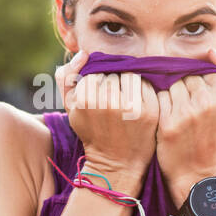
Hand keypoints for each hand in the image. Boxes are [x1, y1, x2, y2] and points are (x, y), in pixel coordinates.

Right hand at [55, 51, 158, 194]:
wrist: (115, 162)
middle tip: (113, 101)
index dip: (97, 82)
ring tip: (125, 100)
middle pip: (112, 73)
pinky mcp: (148, 110)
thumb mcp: (70, 107)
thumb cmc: (92, 131)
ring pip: (129, 75)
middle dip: (112, 83)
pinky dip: (141, 89)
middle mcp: (107, 102)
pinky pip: (145, 83)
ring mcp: (129, 106)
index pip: (94, 72)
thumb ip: (66, 77)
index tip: (99, 98)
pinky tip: (137, 103)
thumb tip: (83, 53)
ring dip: (127, 84)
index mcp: (85, 100)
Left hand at [156, 47, 215, 203]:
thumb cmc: (214, 134)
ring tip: (176, 111)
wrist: (198, 171)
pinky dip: (160, 104)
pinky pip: (159, 98)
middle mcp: (207, 102)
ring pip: (170, 84)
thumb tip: (212, 49)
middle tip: (185, 106)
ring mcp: (187, 113)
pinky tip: (166, 116)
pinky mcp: (168, 123)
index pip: (203, 70)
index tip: (197, 97)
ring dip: (170, 94)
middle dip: (183, 87)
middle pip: (185, 75)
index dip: (198, 82)